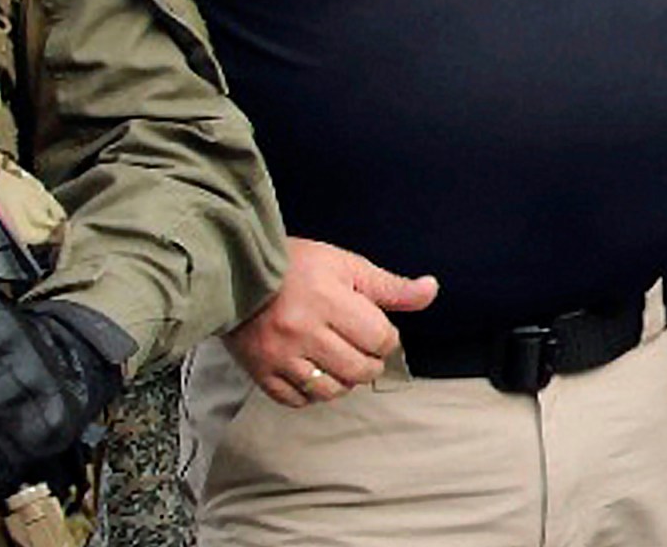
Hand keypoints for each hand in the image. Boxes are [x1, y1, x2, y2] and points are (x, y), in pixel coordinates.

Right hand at [225, 237, 437, 406]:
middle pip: (359, 369)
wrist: (235, 272)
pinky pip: (297, 400)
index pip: (380, 339)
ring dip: (343, 381)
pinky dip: (312, 393)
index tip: (375, 329)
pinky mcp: (260, 372)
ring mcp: (280, 356)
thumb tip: (431, 290)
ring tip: (339, 361)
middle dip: (369, 361)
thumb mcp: (345, 265)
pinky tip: (314, 372)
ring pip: (330, 391)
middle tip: (360, 346)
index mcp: (329, 301)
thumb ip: (389, 286)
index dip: (386, 338)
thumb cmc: (295, 265)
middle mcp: (304, 332)